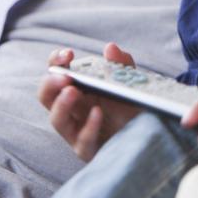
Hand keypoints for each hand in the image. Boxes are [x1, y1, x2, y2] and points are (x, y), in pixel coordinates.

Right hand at [37, 42, 141, 160]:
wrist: (150, 135)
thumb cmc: (131, 109)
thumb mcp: (129, 84)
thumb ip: (121, 66)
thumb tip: (110, 48)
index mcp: (78, 89)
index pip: (57, 73)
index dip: (56, 61)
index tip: (68, 54)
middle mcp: (73, 109)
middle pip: (47, 96)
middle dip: (50, 84)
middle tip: (64, 77)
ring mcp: (77, 131)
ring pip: (58, 120)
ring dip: (62, 105)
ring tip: (72, 91)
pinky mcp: (89, 150)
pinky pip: (83, 141)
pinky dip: (89, 126)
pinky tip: (97, 113)